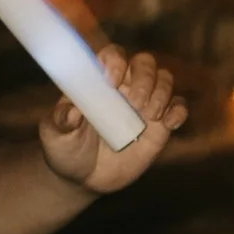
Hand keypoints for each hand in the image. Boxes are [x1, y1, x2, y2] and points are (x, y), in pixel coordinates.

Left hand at [40, 48, 186, 193]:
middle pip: (144, 63)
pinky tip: (169, 124)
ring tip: (150, 116)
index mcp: (98, 81)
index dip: (115, 61)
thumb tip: (72, 111)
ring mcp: (144, 104)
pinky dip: (179, 111)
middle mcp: (124, 86)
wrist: (84, 178)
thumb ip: (60, 121)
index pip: (112, 55)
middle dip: (144, 78)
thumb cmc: (66, 149)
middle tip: (135, 103)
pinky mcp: (160, 125)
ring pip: (164, 80)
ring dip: (161, 93)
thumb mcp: (55, 136)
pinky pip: (178, 107)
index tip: (111, 83)